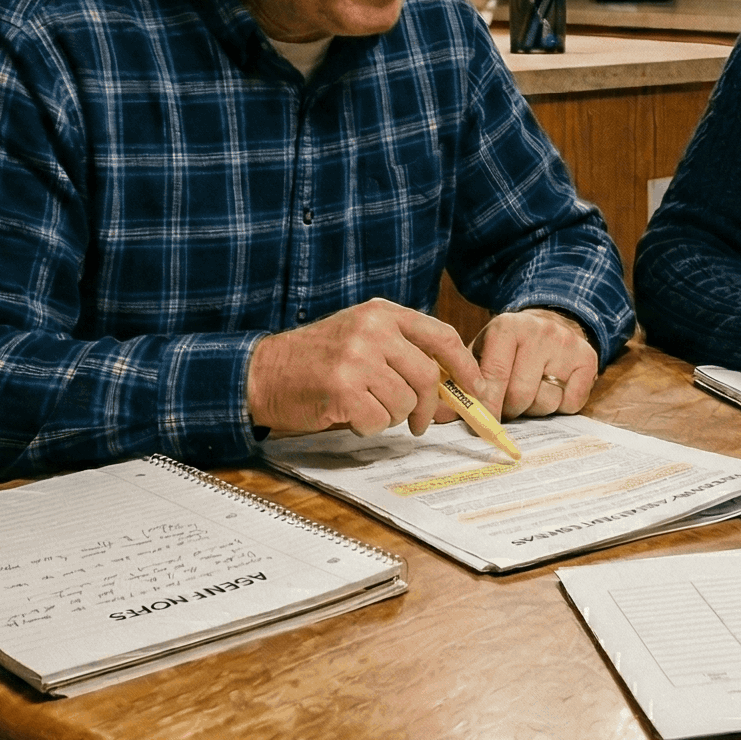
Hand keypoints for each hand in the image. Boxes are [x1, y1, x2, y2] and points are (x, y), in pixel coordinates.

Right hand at [248, 299, 477, 437]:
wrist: (264, 372)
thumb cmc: (317, 359)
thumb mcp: (362, 337)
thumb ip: (404, 351)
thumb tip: (454, 387)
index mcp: (382, 313)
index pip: (441, 336)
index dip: (465, 366)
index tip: (476, 388)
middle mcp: (371, 330)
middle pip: (428, 376)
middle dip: (429, 407)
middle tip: (420, 423)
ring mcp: (356, 358)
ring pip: (404, 402)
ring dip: (391, 417)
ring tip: (366, 408)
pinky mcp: (342, 389)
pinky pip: (378, 420)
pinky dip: (368, 427)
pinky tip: (349, 415)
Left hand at [473, 308, 597, 417]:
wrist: (550, 323)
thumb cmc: (509, 347)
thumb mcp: (483, 351)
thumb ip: (465, 380)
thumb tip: (446, 414)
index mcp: (507, 327)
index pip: (495, 375)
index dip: (487, 405)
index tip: (481, 424)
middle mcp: (540, 332)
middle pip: (520, 394)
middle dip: (509, 410)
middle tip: (506, 407)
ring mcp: (567, 345)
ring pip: (546, 402)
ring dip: (534, 408)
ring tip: (530, 392)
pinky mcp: (588, 359)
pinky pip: (571, 404)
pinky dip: (559, 407)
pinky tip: (552, 389)